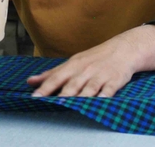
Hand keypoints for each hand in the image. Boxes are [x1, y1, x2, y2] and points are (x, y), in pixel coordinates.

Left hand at [27, 31, 147, 97]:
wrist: (124, 48)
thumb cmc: (95, 58)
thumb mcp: (73, 62)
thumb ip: (52, 74)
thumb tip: (30, 81)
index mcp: (73, 65)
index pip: (56, 77)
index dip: (45, 88)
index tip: (34, 97)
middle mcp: (85, 70)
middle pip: (72, 84)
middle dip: (61, 95)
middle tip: (50, 104)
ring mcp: (100, 75)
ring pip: (89, 88)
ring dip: (81, 97)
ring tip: (72, 106)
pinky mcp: (115, 80)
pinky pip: (109, 89)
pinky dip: (104, 96)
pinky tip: (100, 102)